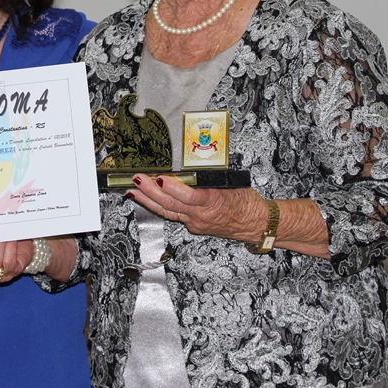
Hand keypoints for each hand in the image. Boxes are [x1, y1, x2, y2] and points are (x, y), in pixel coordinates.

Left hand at [127, 174, 330, 256]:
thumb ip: (210, 177)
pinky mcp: (193, 226)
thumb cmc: (246, 200)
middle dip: (151, 192)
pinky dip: (156, 206)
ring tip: (131, 190)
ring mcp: (195, 223)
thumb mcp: (232, 183)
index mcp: (214, 202)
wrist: (255, 224)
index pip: (190, 197)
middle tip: (137, 179)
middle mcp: (201, 215)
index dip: (173, 188)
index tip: (160, 179)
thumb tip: (190, 162)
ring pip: (167, 211)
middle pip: (172, 204)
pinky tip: (144, 199)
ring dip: (147, 200)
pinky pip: (171, 215)